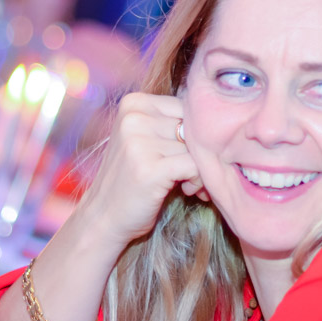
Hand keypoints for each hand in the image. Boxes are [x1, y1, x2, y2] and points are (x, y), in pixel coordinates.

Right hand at [72, 92, 205, 250]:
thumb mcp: (145, 139)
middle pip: (192, 126)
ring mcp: (139, 141)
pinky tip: (186, 190)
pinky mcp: (150, 167)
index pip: (186, 106)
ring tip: (187, 184)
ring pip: (196, 147)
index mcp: (133, 103)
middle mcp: (134, 117)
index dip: (194, 132)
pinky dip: (198, 181)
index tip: (187, 155)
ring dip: (200, 169)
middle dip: (199, 152)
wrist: (103, 217)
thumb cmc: (132, 177)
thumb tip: (218, 120)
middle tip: (192, 174)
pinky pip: (195, 166)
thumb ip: (171, 123)